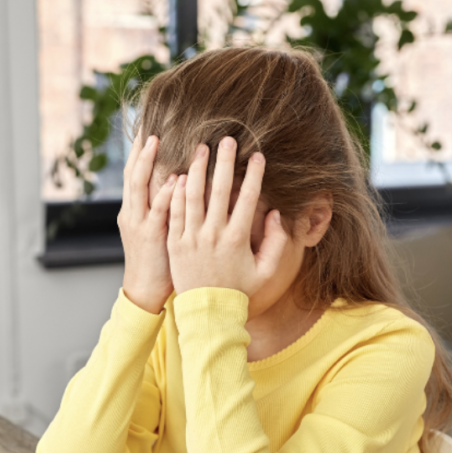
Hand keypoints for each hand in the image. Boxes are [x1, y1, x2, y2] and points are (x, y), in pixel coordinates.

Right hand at [118, 134, 176, 313]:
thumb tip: (179, 181)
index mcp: (133, 209)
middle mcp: (132, 211)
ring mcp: (138, 223)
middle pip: (132, 171)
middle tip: (148, 123)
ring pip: (138, 185)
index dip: (139, 150)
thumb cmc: (158, 261)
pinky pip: (156, 211)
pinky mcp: (150, 237)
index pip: (135, 172)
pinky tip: (173, 179)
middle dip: (139, 148)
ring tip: (154, 140)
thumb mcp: (156, 229)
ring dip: (148, 161)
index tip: (148, 126)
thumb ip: (163, 206)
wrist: (144, 291)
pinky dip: (163, 193)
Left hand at [167, 137, 288, 296]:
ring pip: (193, 196)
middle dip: (224, 162)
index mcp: (237, 239)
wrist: (208, 313)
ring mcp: (191, 238)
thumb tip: (275, 214)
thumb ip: (276, 243)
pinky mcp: (175, 243)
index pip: (247, 199)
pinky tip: (181, 175)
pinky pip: (175, 213)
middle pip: (219, 190)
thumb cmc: (239, 291)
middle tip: (228, 139)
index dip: (254, 175)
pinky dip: (177, 193)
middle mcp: (213, 235)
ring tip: (201, 148)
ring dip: (198, 170)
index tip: (257, 155)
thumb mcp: (266, 272)